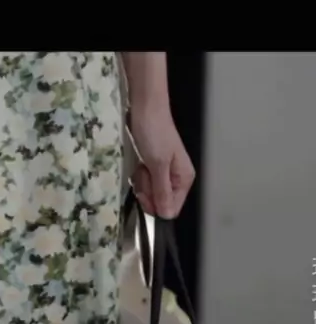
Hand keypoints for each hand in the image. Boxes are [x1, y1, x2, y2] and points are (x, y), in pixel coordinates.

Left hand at [129, 105, 194, 219]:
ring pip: (151, 193)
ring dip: (142, 182)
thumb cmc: (154, 133)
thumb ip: (162, 192)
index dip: (156, 206)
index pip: (171, 209)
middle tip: (144, 173)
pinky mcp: (153, 166)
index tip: (145, 193)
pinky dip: (140, 176)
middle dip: (148, 192)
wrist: (145, 108)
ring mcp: (164, 173)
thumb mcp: (158, 165)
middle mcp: (176, 179)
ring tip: (142, 165)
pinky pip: (145, 182)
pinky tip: (139, 164)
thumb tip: (166, 215)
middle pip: (160, 203)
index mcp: (184, 179)